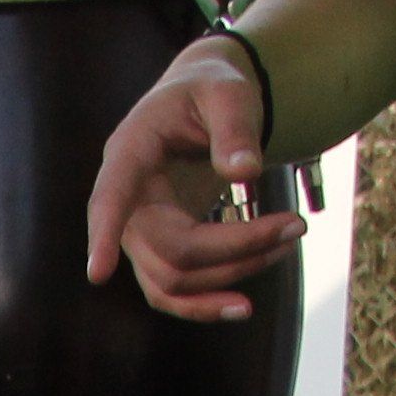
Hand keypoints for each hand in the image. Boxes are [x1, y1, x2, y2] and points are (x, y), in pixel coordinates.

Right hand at [84, 39, 305, 320]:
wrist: (202, 104)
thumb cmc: (210, 90)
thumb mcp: (226, 91)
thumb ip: (235, 126)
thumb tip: (246, 171)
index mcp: (129, 153)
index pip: (110, 198)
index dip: (103, 234)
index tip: (97, 274)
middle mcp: (126, 203)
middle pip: (169, 250)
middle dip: (236, 247)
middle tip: (297, 225)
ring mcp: (139, 234)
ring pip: (173, 280)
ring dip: (233, 274)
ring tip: (288, 240)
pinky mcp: (159, 252)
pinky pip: (172, 295)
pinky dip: (205, 304)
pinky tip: (242, 306)